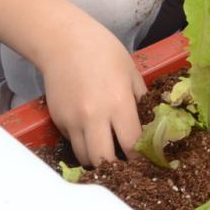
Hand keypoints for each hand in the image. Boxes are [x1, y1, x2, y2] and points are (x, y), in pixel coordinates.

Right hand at [37, 11, 146, 167]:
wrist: (64, 42)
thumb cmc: (103, 51)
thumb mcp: (131, 72)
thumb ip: (141, 99)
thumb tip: (152, 122)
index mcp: (118, 103)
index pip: (131, 145)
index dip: (140, 156)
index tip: (146, 159)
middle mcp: (93, 117)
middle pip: (104, 160)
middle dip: (117, 166)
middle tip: (126, 162)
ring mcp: (72, 121)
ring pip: (85, 157)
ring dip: (99, 159)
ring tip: (109, 151)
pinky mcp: (58, 121)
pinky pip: (73, 142)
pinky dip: (83, 143)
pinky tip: (91, 130)